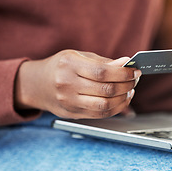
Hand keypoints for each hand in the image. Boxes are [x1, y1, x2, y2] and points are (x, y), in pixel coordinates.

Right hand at [15, 50, 140, 118]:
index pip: (103, 72)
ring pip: (104, 105)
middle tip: (135, 80)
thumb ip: (102, 61)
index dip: (123, 73)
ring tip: (129, 90)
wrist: (36, 84)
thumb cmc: (60, 66)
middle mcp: (67, 84)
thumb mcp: (78, 56)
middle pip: (106, 89)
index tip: (135, 71)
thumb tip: (125, 63)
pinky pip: (100, 114)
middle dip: (127, 85)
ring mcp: (69, 102)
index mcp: (69, 65)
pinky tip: (121, 100)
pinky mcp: (72, 114)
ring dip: (123, 98)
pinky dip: (116, 108)